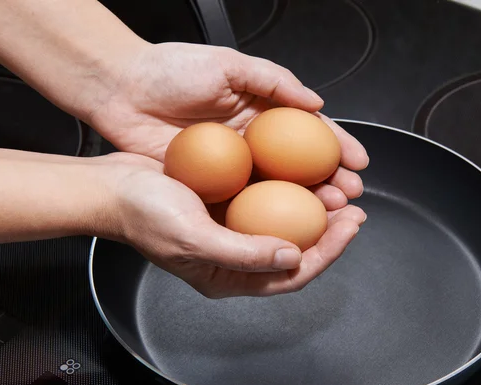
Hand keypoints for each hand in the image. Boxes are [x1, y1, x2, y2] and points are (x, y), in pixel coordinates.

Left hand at [90, 42, 368, 211]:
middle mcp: (252, 142)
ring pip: (278, 190)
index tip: (359, 163)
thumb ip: (274, 82)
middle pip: (300, 167)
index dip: (337, 147)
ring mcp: (233, 167)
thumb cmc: (170, 70)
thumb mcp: (228, 64)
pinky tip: (286, 224)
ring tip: (330, 212)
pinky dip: (267, 215)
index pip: (309, 132)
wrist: (122, 91)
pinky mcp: (210, 185)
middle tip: (349, 197)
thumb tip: (315, 103)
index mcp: (260, 111)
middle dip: (330, 182)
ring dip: (306, 203)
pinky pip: (245, 202)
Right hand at [105, 153, 365, 298]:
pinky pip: (266, 202)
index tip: (349, 226)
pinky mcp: (226, 206)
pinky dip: (289, 192)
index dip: (326, 253)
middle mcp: (234, 257)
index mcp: (228, 277)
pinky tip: (302, 176)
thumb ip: (245, 254)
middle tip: (354, 209)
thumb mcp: (195, 238)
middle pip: (295, 252)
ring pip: (284, 226)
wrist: (113, 187)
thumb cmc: (144, 215)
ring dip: (313, 211)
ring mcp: (231, 230)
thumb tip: (293, 257)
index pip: (290, 275)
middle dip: (329, 234)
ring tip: (338, 192)